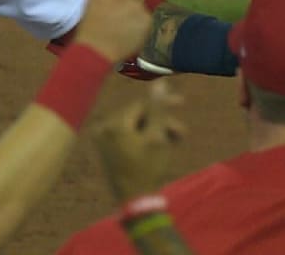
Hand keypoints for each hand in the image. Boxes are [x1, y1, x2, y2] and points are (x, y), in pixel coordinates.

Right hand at [75, 0, 151, 61]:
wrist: (94, 52)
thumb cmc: (90, 27)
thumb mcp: (95, 3)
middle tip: (115, 16)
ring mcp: (136, 7)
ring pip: (140, 8)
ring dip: (132, 16)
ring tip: (118, 30)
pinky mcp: (146, 22)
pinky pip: (145, 21)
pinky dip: (138, 28)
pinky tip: (126, 37)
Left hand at [92, 81, 185, 200]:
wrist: (135, 200)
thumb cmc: (148, 168)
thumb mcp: (157, 137)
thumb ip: (158, 109)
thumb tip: (160, 83)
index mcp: (114, 124)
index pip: (141, 105)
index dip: (162, 104)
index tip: (182, 103)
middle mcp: (103, 127)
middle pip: (138, 116)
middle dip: (161, 122)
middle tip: (182, 133)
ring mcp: (102, 139)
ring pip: (135, 126)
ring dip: (155, 131)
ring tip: (175, 141)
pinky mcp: (106, 148)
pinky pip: (127, 135)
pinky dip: (143, 138)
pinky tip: (160, 145)